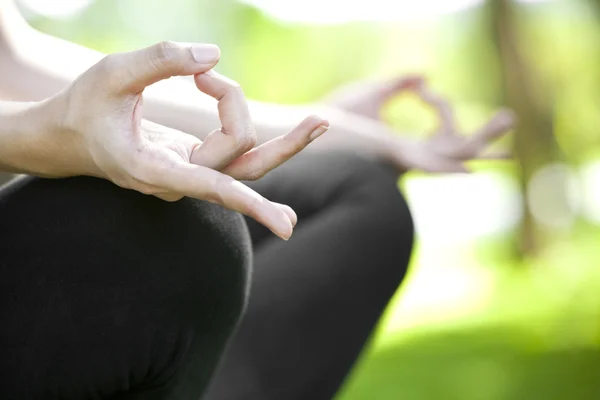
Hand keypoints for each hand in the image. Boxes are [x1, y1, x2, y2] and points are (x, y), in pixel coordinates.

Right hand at [42, 42, 328, 239]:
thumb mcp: (111, 73)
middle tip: (323, 122)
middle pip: (244, 167)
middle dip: (284, 145)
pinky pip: (237, 153)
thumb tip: (214, 57)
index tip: (284, 225)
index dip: (248, 201)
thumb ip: (159, 61)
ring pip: (244, 157)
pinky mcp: (197, 163)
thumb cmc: (84, 108)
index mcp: (151, 168)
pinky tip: (292, 129)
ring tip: (286, 108)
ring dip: (258, 122)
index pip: (211, 185)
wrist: (70, 138)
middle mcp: (178, 179)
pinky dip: (249, 127)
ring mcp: (190, 174)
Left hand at [325, 75, 514, 171]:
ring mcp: (406, 158)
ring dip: (483, 139)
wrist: (314, 126)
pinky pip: (431, 160)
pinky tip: (473, 167)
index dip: (443, 107)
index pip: (442, 133)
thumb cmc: (338, 114)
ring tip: (509, 118)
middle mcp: (410, 156)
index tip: (424, 88)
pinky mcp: (396, 156)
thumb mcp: (375, 93)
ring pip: (453, 152)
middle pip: (457, 148)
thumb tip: (425, 77)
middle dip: (486, 135)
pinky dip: (453, 163)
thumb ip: (401, 85)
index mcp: (404, 145)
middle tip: (510, 117)